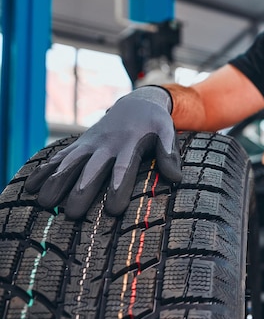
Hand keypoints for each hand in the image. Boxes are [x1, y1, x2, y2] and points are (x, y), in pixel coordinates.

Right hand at [25, 86, 181, 218]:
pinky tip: (31, 187)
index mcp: (129, 145)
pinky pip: (59, 157)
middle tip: (72, 214)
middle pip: (91, 170)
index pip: (123, 169)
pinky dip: (45, 170)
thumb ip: (169, 153)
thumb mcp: (167, 133)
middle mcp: (106, 146)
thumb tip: (176, 178)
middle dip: (81, 191)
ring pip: (70, 163)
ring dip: (56, 182)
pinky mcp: (79, 145)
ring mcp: (89, 145)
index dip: (118, 188)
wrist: (136, 103)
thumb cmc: (154, 124)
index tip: (113, 209)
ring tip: (45, 204)